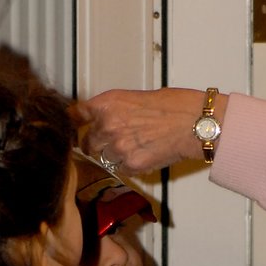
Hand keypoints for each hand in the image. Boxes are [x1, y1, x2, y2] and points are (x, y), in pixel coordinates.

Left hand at [76, 86, 226, 174]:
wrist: (194, 123)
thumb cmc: (173, 106)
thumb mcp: (136, 97)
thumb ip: (114, 109)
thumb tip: (103, 120)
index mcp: (107, 104)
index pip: (75, 115)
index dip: (73, 122)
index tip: (71, 127)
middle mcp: (107, 125)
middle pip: (85, 142)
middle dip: (94, 143)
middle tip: (110, 141)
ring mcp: (118, 147)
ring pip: (102, 157)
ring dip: (112, 155)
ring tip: (133, 146)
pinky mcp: (131, 165)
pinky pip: (120, 168)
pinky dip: (128, 165)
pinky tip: (143, 154)